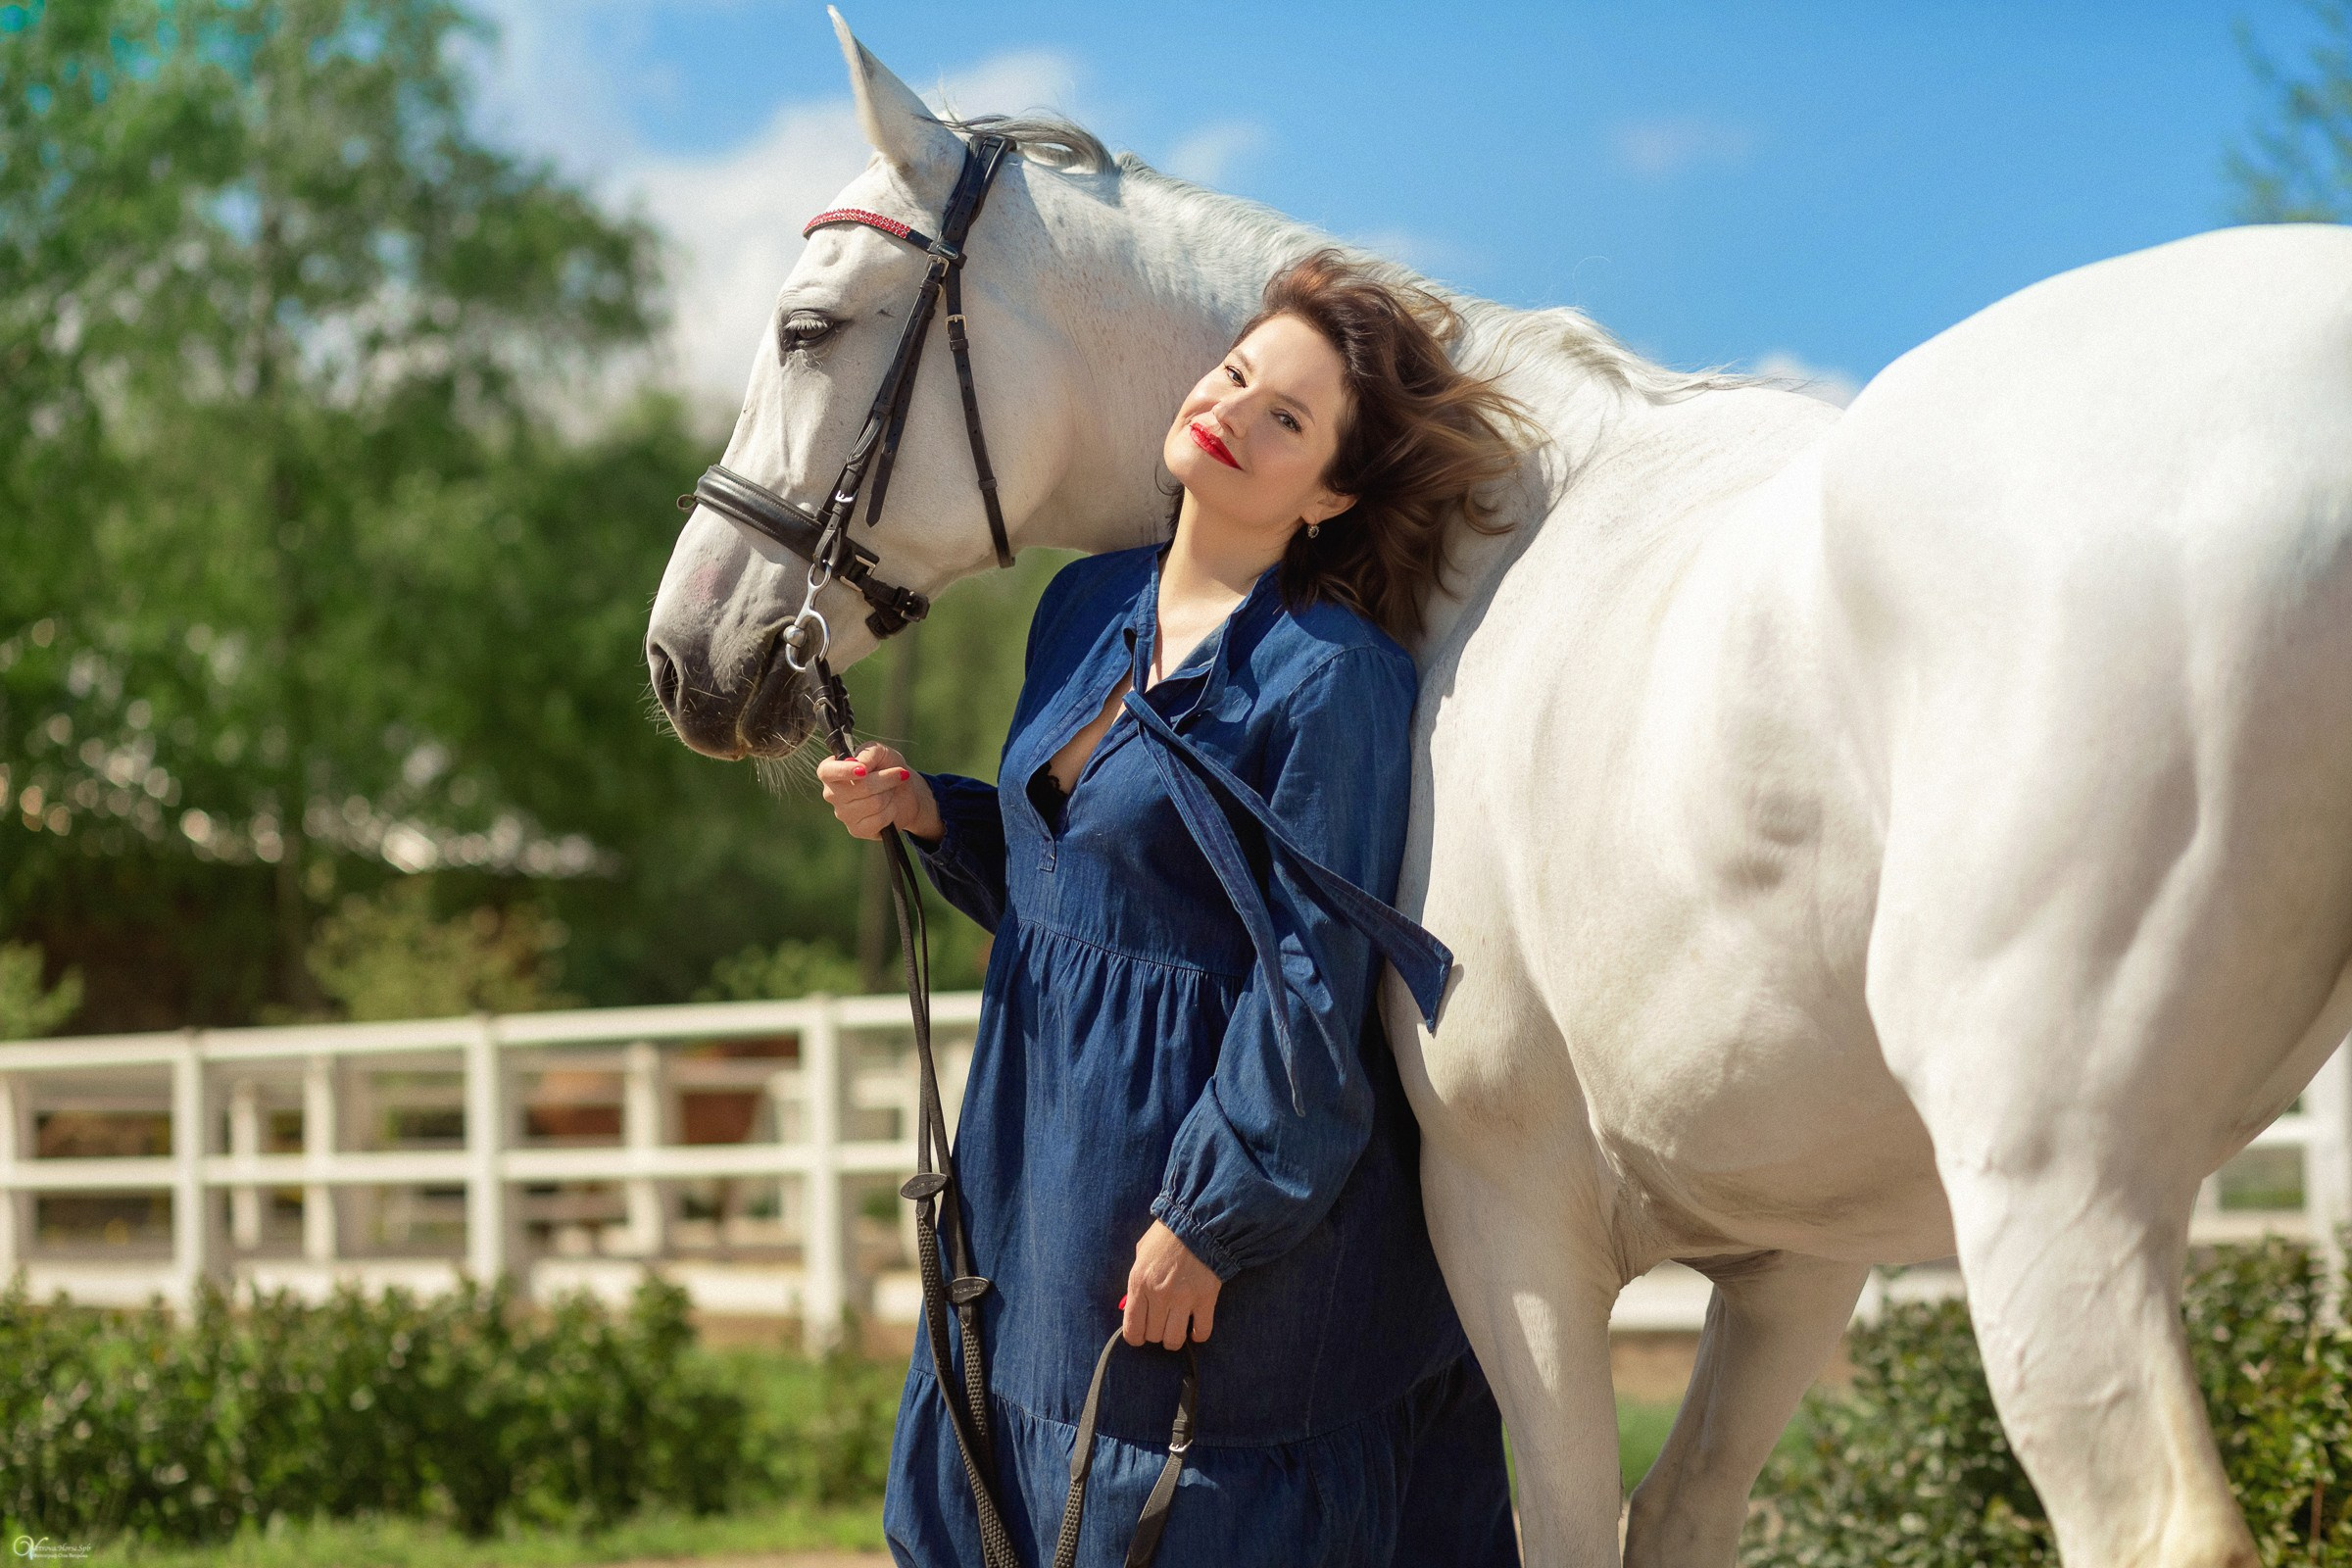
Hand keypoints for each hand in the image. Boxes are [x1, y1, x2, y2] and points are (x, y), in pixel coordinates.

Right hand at [815, 742, 944, 841]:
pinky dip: (891, 810)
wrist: (906, 792)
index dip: (844, 771)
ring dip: (889, 794)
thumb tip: (859, 764)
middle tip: (898, 773)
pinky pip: (879, 819)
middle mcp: (832, 794)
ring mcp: (843, 814)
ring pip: (873, 803)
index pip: (826, 771)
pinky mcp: (856, 830)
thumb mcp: (881, 752)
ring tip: (890, 791)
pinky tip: (889, 807)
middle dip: (885, 779)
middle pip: (860, 787)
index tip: (864, 770)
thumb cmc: (888, 767)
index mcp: (832, 771)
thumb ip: (868, 753)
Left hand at [1121, 1221, 1221, 1349]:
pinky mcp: (1206, 1299)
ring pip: (1174, 1340)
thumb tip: (1131, 1306)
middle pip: (1154, 1336)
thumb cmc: (1166, 1236)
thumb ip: (1136, 1282)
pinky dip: (1199, 1334)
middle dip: (1156, 1333)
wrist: (1198, 1222)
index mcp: (1139, 1283)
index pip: (1132, 1329)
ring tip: (1177, 1328)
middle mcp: (1159, 1295)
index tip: (1142, 1334)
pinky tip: (1196, 1328)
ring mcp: (1183, 1299)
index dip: (1136, 1337)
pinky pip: (1202, 1331)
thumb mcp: (1141, 1254)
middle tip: (1162, 1323)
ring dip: (1175, 1338)